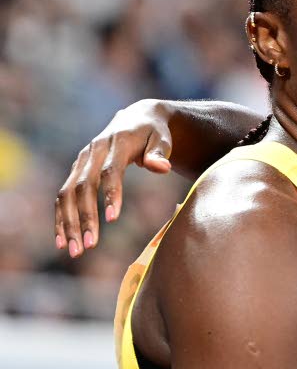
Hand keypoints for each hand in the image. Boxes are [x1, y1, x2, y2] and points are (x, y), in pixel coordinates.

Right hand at [55, 99, 172, 256]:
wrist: (137, 118)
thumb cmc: (155, 133)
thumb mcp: (163, 139)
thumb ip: (160, 153)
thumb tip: (162, 168)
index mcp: (116, 143)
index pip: (110, 171)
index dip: (110, 194)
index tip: (112, 219)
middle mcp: (92, 151)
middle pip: (83, 186)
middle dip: (85, 217)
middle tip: (90, 246)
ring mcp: (81, 161)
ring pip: (67, 193)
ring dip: (68, 222)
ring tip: (74, 250)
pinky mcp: (76, 170)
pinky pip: (63, 195)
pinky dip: (60, 217)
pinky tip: (61, 240)